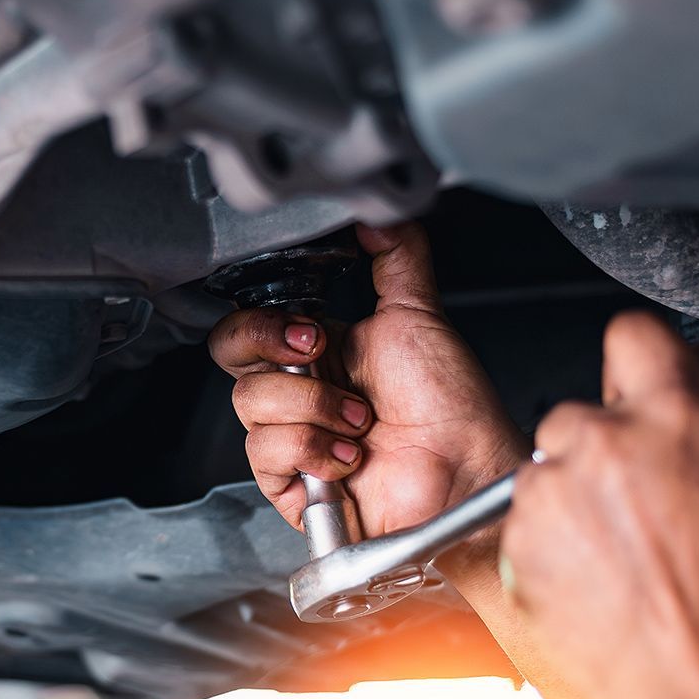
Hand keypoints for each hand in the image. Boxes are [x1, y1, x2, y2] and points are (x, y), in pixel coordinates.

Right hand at [207, 223, 525, 578]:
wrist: (465, 470)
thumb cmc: (452, 409)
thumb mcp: (418, 315)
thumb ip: (396, 257)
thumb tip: (375, 215)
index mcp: (317, 352)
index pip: (248, 327)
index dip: (264, 323)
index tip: (311, 329)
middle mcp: (299, 394)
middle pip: (233, 359)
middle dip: (280, 357)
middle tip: (323, 360)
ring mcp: (292, 439)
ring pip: (250, 405)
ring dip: (312, 408)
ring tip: (358, 423)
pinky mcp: (291, 484)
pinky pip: (266, 454)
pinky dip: (311, 450)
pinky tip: (348, 458)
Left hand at [501, 312, 698, 698]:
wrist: (697, 688)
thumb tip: (683, 405)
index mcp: (676, 418)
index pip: (631, 336)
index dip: (633, 365)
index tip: (631, 385)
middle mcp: (604, 442)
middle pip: (575, 416)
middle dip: (593, 453)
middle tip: (629, 513)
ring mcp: (551, 489)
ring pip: (542, 473)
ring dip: (565, 504)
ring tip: (614, 563)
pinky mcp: (512, 537)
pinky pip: (517, 525)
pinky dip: (542, 548)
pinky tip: (588, 586)